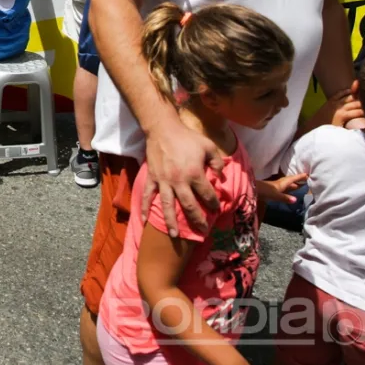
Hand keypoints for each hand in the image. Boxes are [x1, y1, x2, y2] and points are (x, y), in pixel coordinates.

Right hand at [142, 119, 223, 236]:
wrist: (163, 129)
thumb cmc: (187, 137)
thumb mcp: (208, 146)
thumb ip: (217, 162)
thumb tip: (220, 176)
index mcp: (194, 173)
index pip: (207, 194)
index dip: (213, 203)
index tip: (216, 209)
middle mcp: (179, 181)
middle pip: (189, 206)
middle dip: (197, 220)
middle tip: (202, 231)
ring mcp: (163, 181)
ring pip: (168, 206)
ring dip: (171, 222)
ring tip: (175, 235)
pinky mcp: (152, 179)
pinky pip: (148, 196)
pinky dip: (145, 208)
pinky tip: (145, 221)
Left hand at [256, 173, 307, 204]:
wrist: (253, 190)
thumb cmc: (265, 191)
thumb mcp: (276, 195)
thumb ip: (285, 198)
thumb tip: (296, 200)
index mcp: (283, 183)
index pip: (293, 179)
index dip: (300, 177)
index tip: (307, 174)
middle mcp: (280, 183)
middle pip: (291, 180)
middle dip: (298, 179)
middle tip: (306, 179)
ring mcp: (276, 186)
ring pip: (287, 184)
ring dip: (293, 183)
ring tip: (299, 184)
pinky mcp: (273, 189)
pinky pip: (284, 187)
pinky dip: (288, 188)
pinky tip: (288, 190)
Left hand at [303, 88, 364, 132]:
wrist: (313, 127)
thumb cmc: (328, 131)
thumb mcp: (341, 132)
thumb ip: (352, 128)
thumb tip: (363, 126)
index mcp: (343, 115)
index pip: (360, 112)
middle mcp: (340, 107)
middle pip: (357, 103)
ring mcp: (335, 102)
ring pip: (350, 97)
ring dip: (359, 96)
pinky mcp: (330, 100)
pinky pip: (341, 93)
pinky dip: (348, 91)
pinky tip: (353, 91)